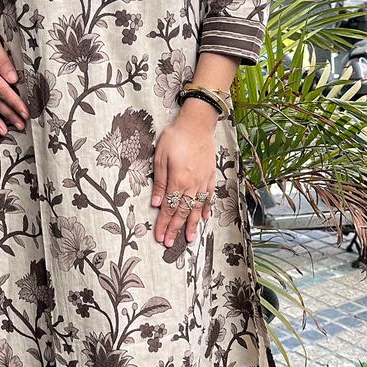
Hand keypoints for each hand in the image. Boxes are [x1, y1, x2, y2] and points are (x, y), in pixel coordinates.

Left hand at [151, 102, 217, 245]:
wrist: (197, 123)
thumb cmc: (175, 137)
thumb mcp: (160, 157)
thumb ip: (159, 182)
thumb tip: (155, 203)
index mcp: (178, 181)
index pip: (168, 208)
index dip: (163, 224)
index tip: (160, 237)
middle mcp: (193, 185)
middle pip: (182, 212)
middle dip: (175, 229)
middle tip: (170, 243)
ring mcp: (203, 181)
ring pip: (197, 208)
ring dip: (192, 224)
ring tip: (189, 239)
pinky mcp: (210, 175)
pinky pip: (209, 196)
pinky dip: (206, 208)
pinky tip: (204, 217)